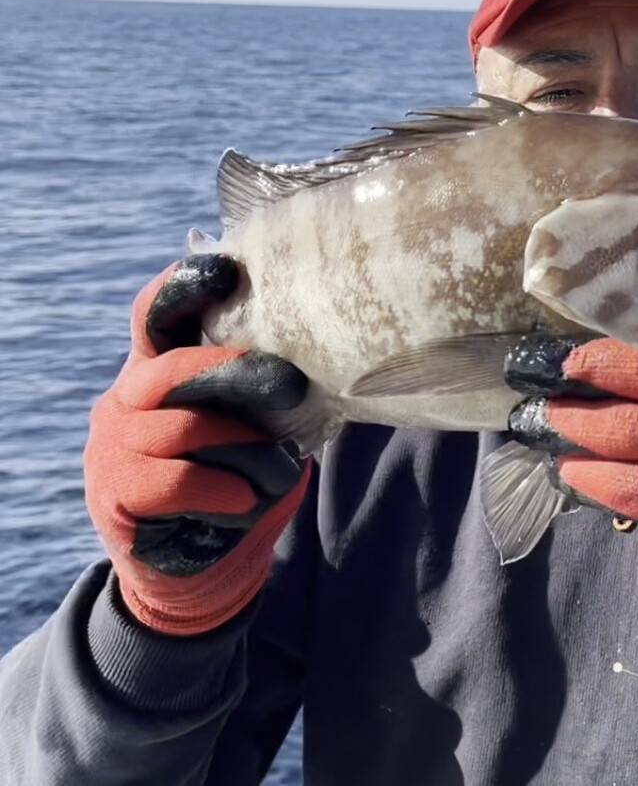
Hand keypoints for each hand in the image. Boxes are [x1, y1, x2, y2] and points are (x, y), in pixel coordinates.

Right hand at [85, 255, 311, 636]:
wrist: (204, 566)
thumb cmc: (240, 479)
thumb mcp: (259, 426)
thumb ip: (267, 390)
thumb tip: (324, 353)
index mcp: (162, 368)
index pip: (158, 314)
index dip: (184, 288)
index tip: (225, 269)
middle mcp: (129, 397)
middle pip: (174, 369)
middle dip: (237, 374)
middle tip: (291, 387)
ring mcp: (114, 444)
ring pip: (184, 428)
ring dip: (244, 450)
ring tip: (276, 470)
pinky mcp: (115, 493)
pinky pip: (173, 478)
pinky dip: (221, 488)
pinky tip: (242, 501)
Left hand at [507, 339, 637, 618]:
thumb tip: (637, 314)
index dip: (629, 324)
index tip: (596, 320)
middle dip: (589, 370)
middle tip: (563, 370)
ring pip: (622, 429)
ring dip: (576, 422)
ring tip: (556, 415)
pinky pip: (621, 483)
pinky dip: (589, 474)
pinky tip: (575, 467)